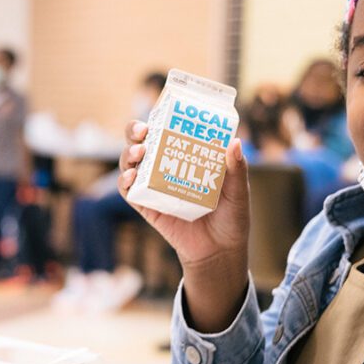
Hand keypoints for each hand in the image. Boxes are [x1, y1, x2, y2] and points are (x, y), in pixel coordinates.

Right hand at [118, 120, 249, 331]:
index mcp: (186, 158)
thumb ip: (236, 169)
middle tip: (142, 130)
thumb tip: (235, 142)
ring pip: (130, 163)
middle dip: (135, 131)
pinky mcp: (147, 207)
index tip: (161, 111)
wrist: (221, 251)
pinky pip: (129, 192)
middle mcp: (166, 168)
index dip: (160, 118)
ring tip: (139, 151)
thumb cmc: (231, 217)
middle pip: (142, 142)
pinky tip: (131, 175)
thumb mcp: (238, 191)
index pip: (167, 130)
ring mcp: (154, 187)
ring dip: (128, 153)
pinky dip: (125, 181)